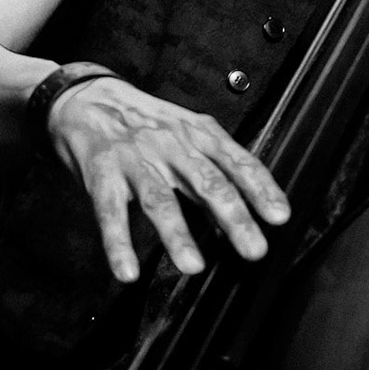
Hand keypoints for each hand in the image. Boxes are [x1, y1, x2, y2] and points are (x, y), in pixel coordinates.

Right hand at [46, 76, 288, 282]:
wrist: (88, 98)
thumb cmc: (146, 121)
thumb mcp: (188, 131)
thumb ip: (214, 165)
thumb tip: (248, 205)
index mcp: (199, 134)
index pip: (238, 162)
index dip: (262, 188)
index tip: (279, 216)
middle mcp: (172, 145)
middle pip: (208, 183)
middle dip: (234, 218)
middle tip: (254, 249)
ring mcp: (136, 159)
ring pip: (160, 200)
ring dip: (177, 235)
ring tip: (194, 266)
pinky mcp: (102, 174)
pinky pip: (110, 212)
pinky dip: (118, 244)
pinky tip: (126, 271)